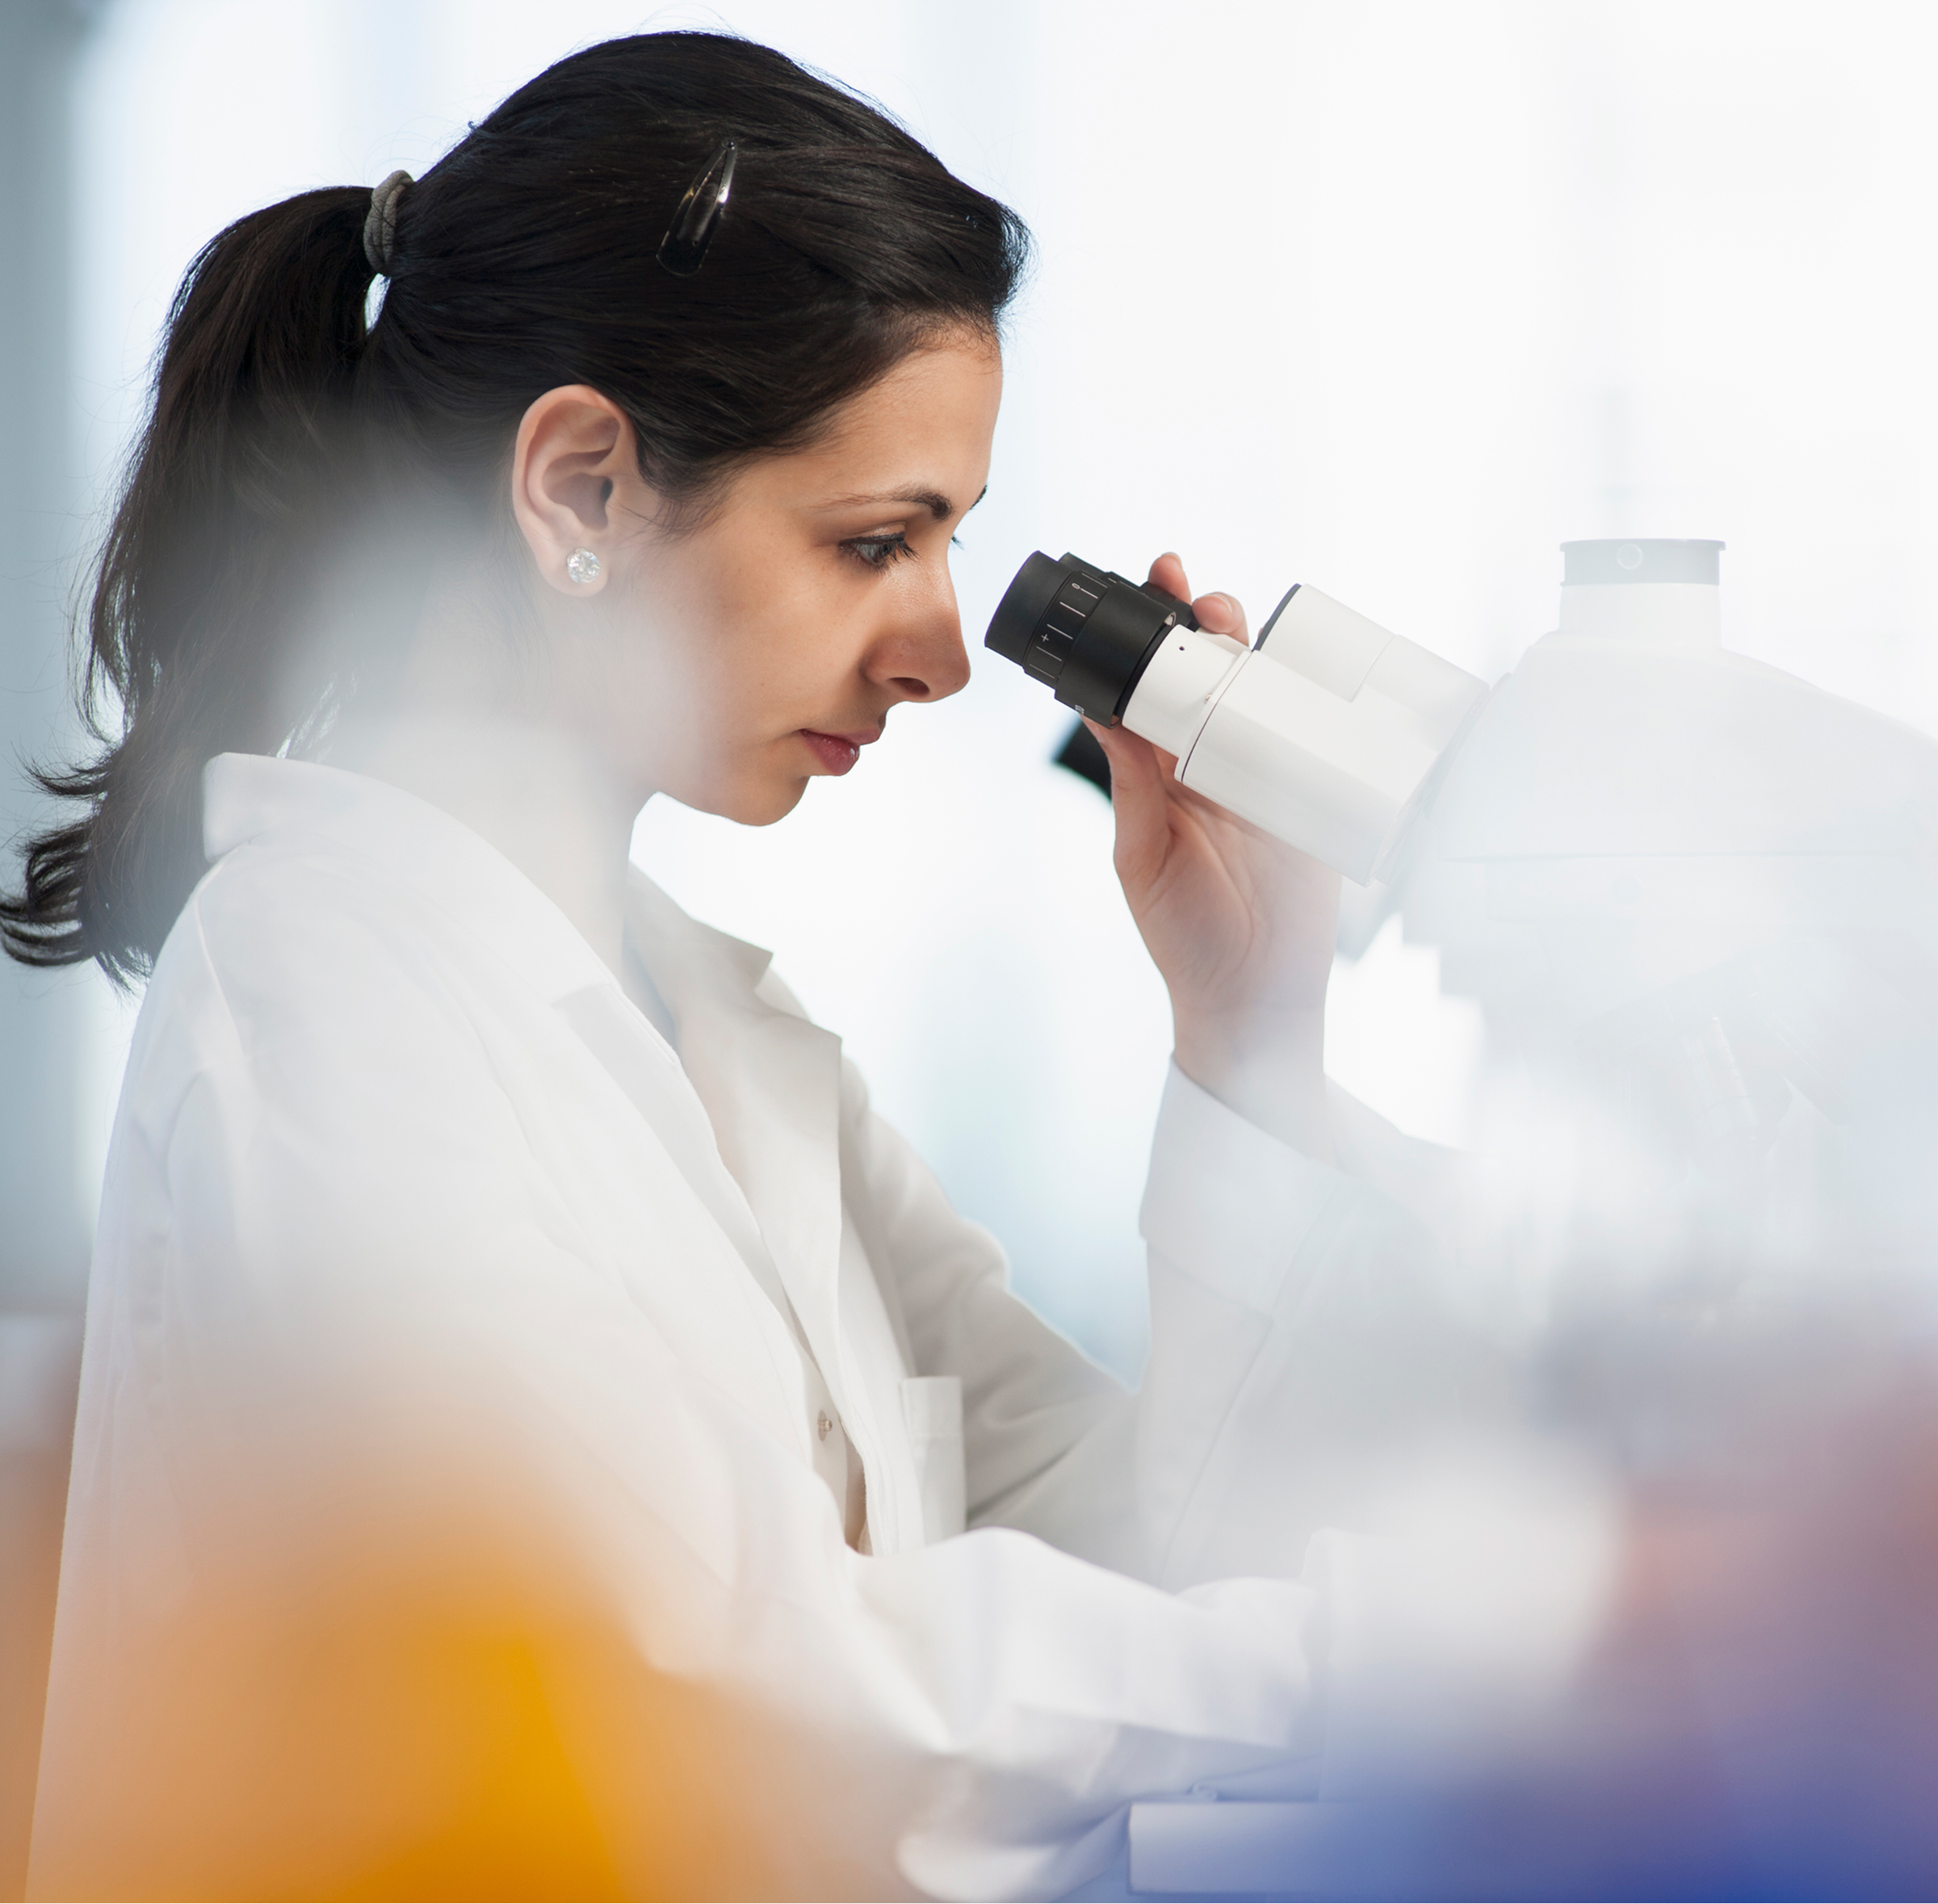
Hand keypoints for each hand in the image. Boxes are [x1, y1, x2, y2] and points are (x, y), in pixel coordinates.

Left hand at [1091, 553, 1341, 1157]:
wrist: (1253, 994)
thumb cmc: (1184, 935)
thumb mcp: (1144, 854)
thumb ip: (1133, 782)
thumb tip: (1100, 711)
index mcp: (1163, 771)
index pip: (1154, 687)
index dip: (1153, 635)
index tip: (1153, 584)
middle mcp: (1214, 764)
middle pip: (1217, 676)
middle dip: (1211, 626)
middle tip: (1201, 599)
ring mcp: (1269, 776)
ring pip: (1267, 696)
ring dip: (1258, 654)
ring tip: (1237, 623)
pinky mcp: (1316, 797)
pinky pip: (1319, 738)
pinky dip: (1319, 703)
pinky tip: (1312, 671)